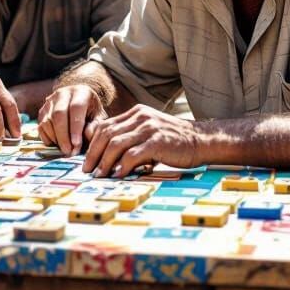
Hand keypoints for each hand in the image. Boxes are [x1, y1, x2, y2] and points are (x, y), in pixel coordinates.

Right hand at [37, 85, 103, 155]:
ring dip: (55, 138)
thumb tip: (87, 136)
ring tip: (65, 149)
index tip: (76, 145)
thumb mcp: (98, 117)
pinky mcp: (42, 111)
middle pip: (58, 114)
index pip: (75, 108)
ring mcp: (50, 101)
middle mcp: (62, 93)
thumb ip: (95, 126)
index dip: (75, 128)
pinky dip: (47, 138)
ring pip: (47, 121)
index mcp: (80, 92)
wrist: (80, 102)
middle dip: (63, 136)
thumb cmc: (91, 112)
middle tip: (68, 151)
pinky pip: (41, 126)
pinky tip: (57, 144)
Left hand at [82, 105, 196, 177]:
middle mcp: (140, 117)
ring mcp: (149, 128)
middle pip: (107, 134)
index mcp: (136, 113)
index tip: (87, 161)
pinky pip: (133, 154)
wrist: (201, 141)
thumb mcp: (149, 132)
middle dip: (94, 154)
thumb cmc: (173, 141)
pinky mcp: (157, 141)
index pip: (105, 126)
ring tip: (100, 175)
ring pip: (116, 144)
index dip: (92, 144)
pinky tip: (118, 175)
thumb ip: (131, 137)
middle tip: (88, 170)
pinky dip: (122, 166)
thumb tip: (107, 157)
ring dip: (105, 162)